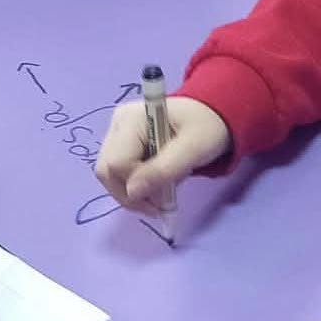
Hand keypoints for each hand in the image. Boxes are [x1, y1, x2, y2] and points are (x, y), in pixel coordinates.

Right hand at [96, 97, 231, 214]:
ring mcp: (117, 132)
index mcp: (132, 118)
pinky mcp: (122, 142)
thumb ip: (163, 170)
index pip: (117, 163)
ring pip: (109, 174)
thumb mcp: (193, 150)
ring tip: (160, 195)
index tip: (164, 198)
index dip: (136, 186)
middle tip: (159, 206)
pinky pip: (118, 172)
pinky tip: (155, 184)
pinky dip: (135, 185)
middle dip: (130, 194)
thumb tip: (132, 193)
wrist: (213, 114)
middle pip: (107, 170)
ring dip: (132, 193)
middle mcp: (118, 123)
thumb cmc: (207, 127)